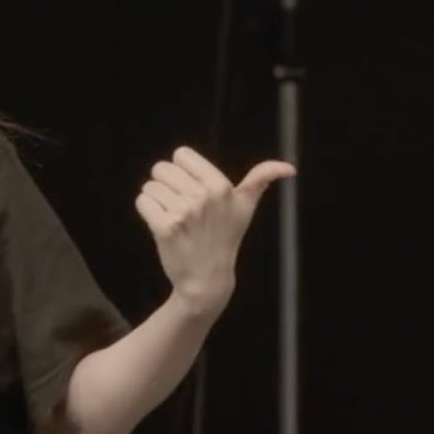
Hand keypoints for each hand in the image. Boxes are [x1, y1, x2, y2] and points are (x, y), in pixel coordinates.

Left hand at [135, 146, 294, 315]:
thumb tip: (290, 168)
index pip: (181, 154)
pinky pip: (142, 201)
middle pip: (161, 168)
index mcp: (221, 185)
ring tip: (175, 219)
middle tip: (182, 208)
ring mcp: (183, 212)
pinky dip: (147, 212)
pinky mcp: (164, 227)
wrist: (207, 279)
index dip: (182, 171)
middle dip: (166, 185)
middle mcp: (203, 196)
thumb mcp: (245, 207)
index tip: (192, 190)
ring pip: (150, 186)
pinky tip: (163, 226)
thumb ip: (261, 180)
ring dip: (157, 201)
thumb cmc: (225, 238)